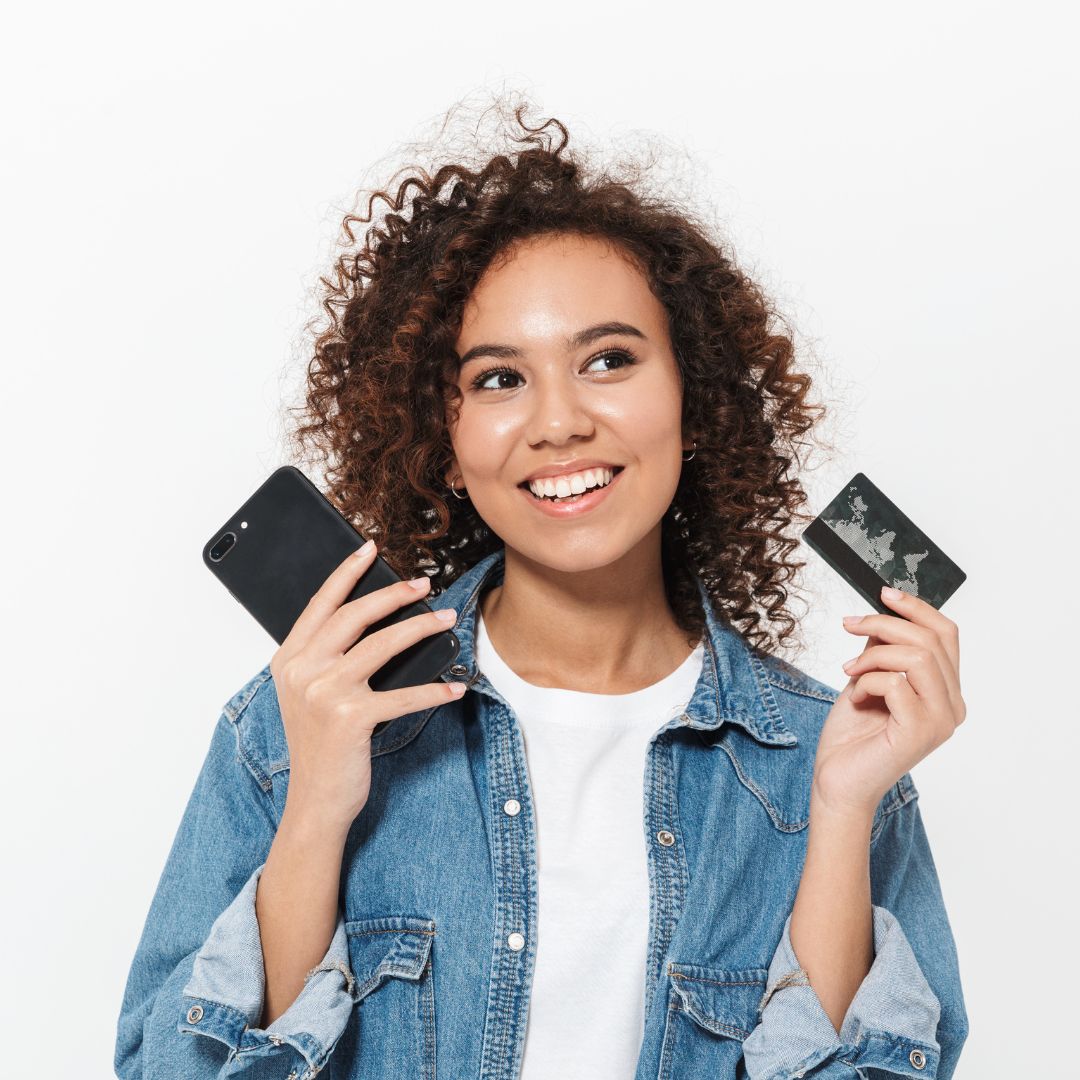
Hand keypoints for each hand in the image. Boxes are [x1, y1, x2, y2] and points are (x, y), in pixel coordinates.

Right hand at [269, 541, 463, 831]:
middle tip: (424, 582)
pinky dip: (435, 690)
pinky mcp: (351, 718)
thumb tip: (373, 623)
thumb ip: (325, 659)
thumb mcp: (309, 695)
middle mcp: (302, 671)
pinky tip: (456, 686)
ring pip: (383, 645)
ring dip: (421, 628)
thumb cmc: (319, 746)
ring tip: (447, 618)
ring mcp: (324, 693)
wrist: (314, 801)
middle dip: (393, 593)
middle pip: (354, 616)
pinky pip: (404, 695)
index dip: (347, 573)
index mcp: (288, 659)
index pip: (321, 604)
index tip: (370, 549)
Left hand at [810, 585, 965, 819]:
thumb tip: (884, 613)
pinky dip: (867, 681)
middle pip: (931, 639)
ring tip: (849, 670)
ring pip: (918, 656)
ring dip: (873, 655)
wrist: (838, 781)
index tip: (883, 594)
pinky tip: (854, 698)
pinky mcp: (921, 732)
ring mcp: (941, 720)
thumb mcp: (867, 679)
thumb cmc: (852, 736)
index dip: (917, 608)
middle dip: (884, 623)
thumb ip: (883, 650)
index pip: (946, 634)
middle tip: (850, 625)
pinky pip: (896, 683)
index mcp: (945, 690)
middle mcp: (952, 705)